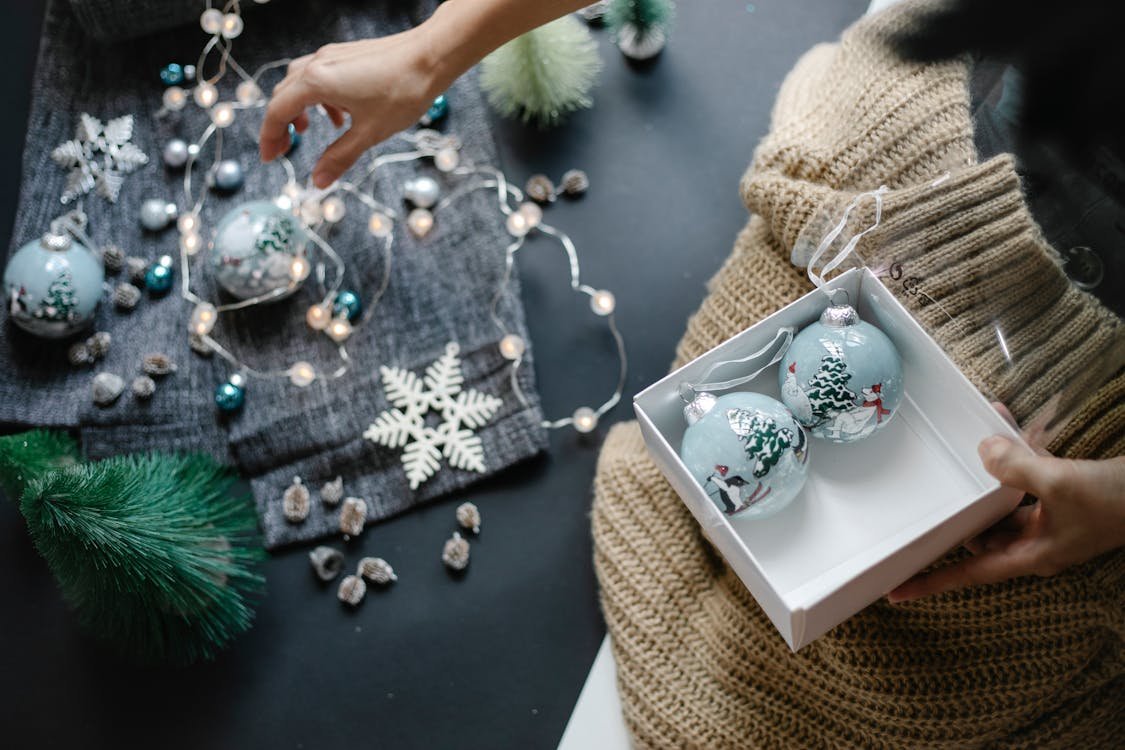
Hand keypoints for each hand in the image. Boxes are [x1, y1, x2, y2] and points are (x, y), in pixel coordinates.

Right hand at [259, 29, 440, 187]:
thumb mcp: (369, 133)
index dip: (270, 138)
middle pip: (284, 95)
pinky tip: (341, 114)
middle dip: (281, 125)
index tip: (270, 158)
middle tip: (284, 150)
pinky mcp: (346, 54)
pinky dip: (320, 97)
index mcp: (316, 82)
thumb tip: (317, 181)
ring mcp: (332, 56)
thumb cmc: (403, 91)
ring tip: (310, 131)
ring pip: (301, 83)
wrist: (432, 56)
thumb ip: (339, 157)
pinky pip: (321, 76)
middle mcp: (317, 64)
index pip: (277, 111)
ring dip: (300, 109)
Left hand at [888, 434, 1124, 602]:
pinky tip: (1002, 424)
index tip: (897, 592)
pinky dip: (1015, 456)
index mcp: (1033, 554)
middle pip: (980, 534)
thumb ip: (1015, 468)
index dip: (933, 582)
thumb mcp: (1060, 482)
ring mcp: (1050, 520)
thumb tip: (983, 451)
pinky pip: (1026, 479)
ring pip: (1001, 501)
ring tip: (968, 442)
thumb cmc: (1118, 500)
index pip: (970, 573)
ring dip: (986, 473)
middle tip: (925, 496)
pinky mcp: (1061, 497)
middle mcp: (1037, 542)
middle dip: (958, 510)